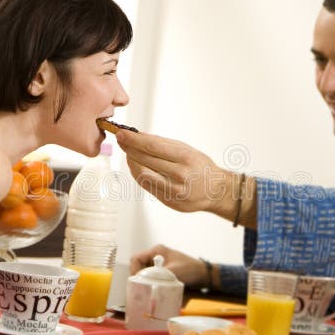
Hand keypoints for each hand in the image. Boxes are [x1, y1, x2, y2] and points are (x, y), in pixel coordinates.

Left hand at [116, 130, 234, 216]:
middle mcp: (179, 175)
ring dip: (131, 161)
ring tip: (127, 152)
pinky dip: (138, 174)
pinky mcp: (168, 200)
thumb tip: (138, 136)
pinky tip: (135, 165)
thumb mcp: (187, 150)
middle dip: (129, 148)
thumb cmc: (200, 166)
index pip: (152, 146)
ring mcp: (173, 190)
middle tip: (120, 139)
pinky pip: (147, 185)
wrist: (215, 191)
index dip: (134, 139)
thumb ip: (163, 144)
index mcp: (186, 158)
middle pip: (145, 159)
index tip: (122, 133)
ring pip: (142, 174)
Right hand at [130, 244, 207, 288]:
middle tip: (141, 288)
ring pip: (143, 271)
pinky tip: (154, 288)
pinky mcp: (163, 270)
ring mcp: (159, 262)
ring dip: (144, 280)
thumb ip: (158, 276)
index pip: (136, 258)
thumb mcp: (173, 272)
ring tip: (147, 289)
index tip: (137, 282)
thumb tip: (144, 285)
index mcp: (157, 251)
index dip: (134, 270)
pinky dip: (150, 281)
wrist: (204, 275)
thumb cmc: (191, 270)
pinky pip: (151, 275)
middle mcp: (156, 255)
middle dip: (138, 276)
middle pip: (138, 265)